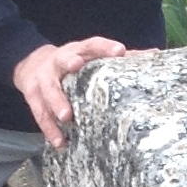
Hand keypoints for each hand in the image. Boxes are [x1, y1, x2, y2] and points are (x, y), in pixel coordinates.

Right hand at [13, 38, 127, 148]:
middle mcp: (58, 62)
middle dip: (69, 63)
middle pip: (63, 60)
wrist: (30, 65)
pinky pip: (40, 114)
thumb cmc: (73, 62)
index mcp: (77, 51)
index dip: (104, 47)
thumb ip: (117, 58)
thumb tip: (155, 53)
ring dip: (56, 102)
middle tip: (77, 66)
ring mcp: (43, 79)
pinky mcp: (33, 97)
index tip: (120, 51)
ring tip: (67, 117)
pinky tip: (60, 142)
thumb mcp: (90, 56)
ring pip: (49, 89)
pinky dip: (49, 129)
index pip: (92, 45)